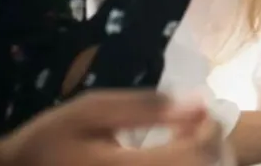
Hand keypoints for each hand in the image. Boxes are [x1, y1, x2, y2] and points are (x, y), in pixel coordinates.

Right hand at [0, 91, 228, 165]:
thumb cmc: (49, 140)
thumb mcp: (91, 111)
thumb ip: (146, 107)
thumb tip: (198, 100)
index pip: (198, 154)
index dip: (210, 128)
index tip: (198, 110)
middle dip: (211, 145)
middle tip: (194, 124)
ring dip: (203, 160)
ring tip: (182, 142)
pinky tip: (170, 158)